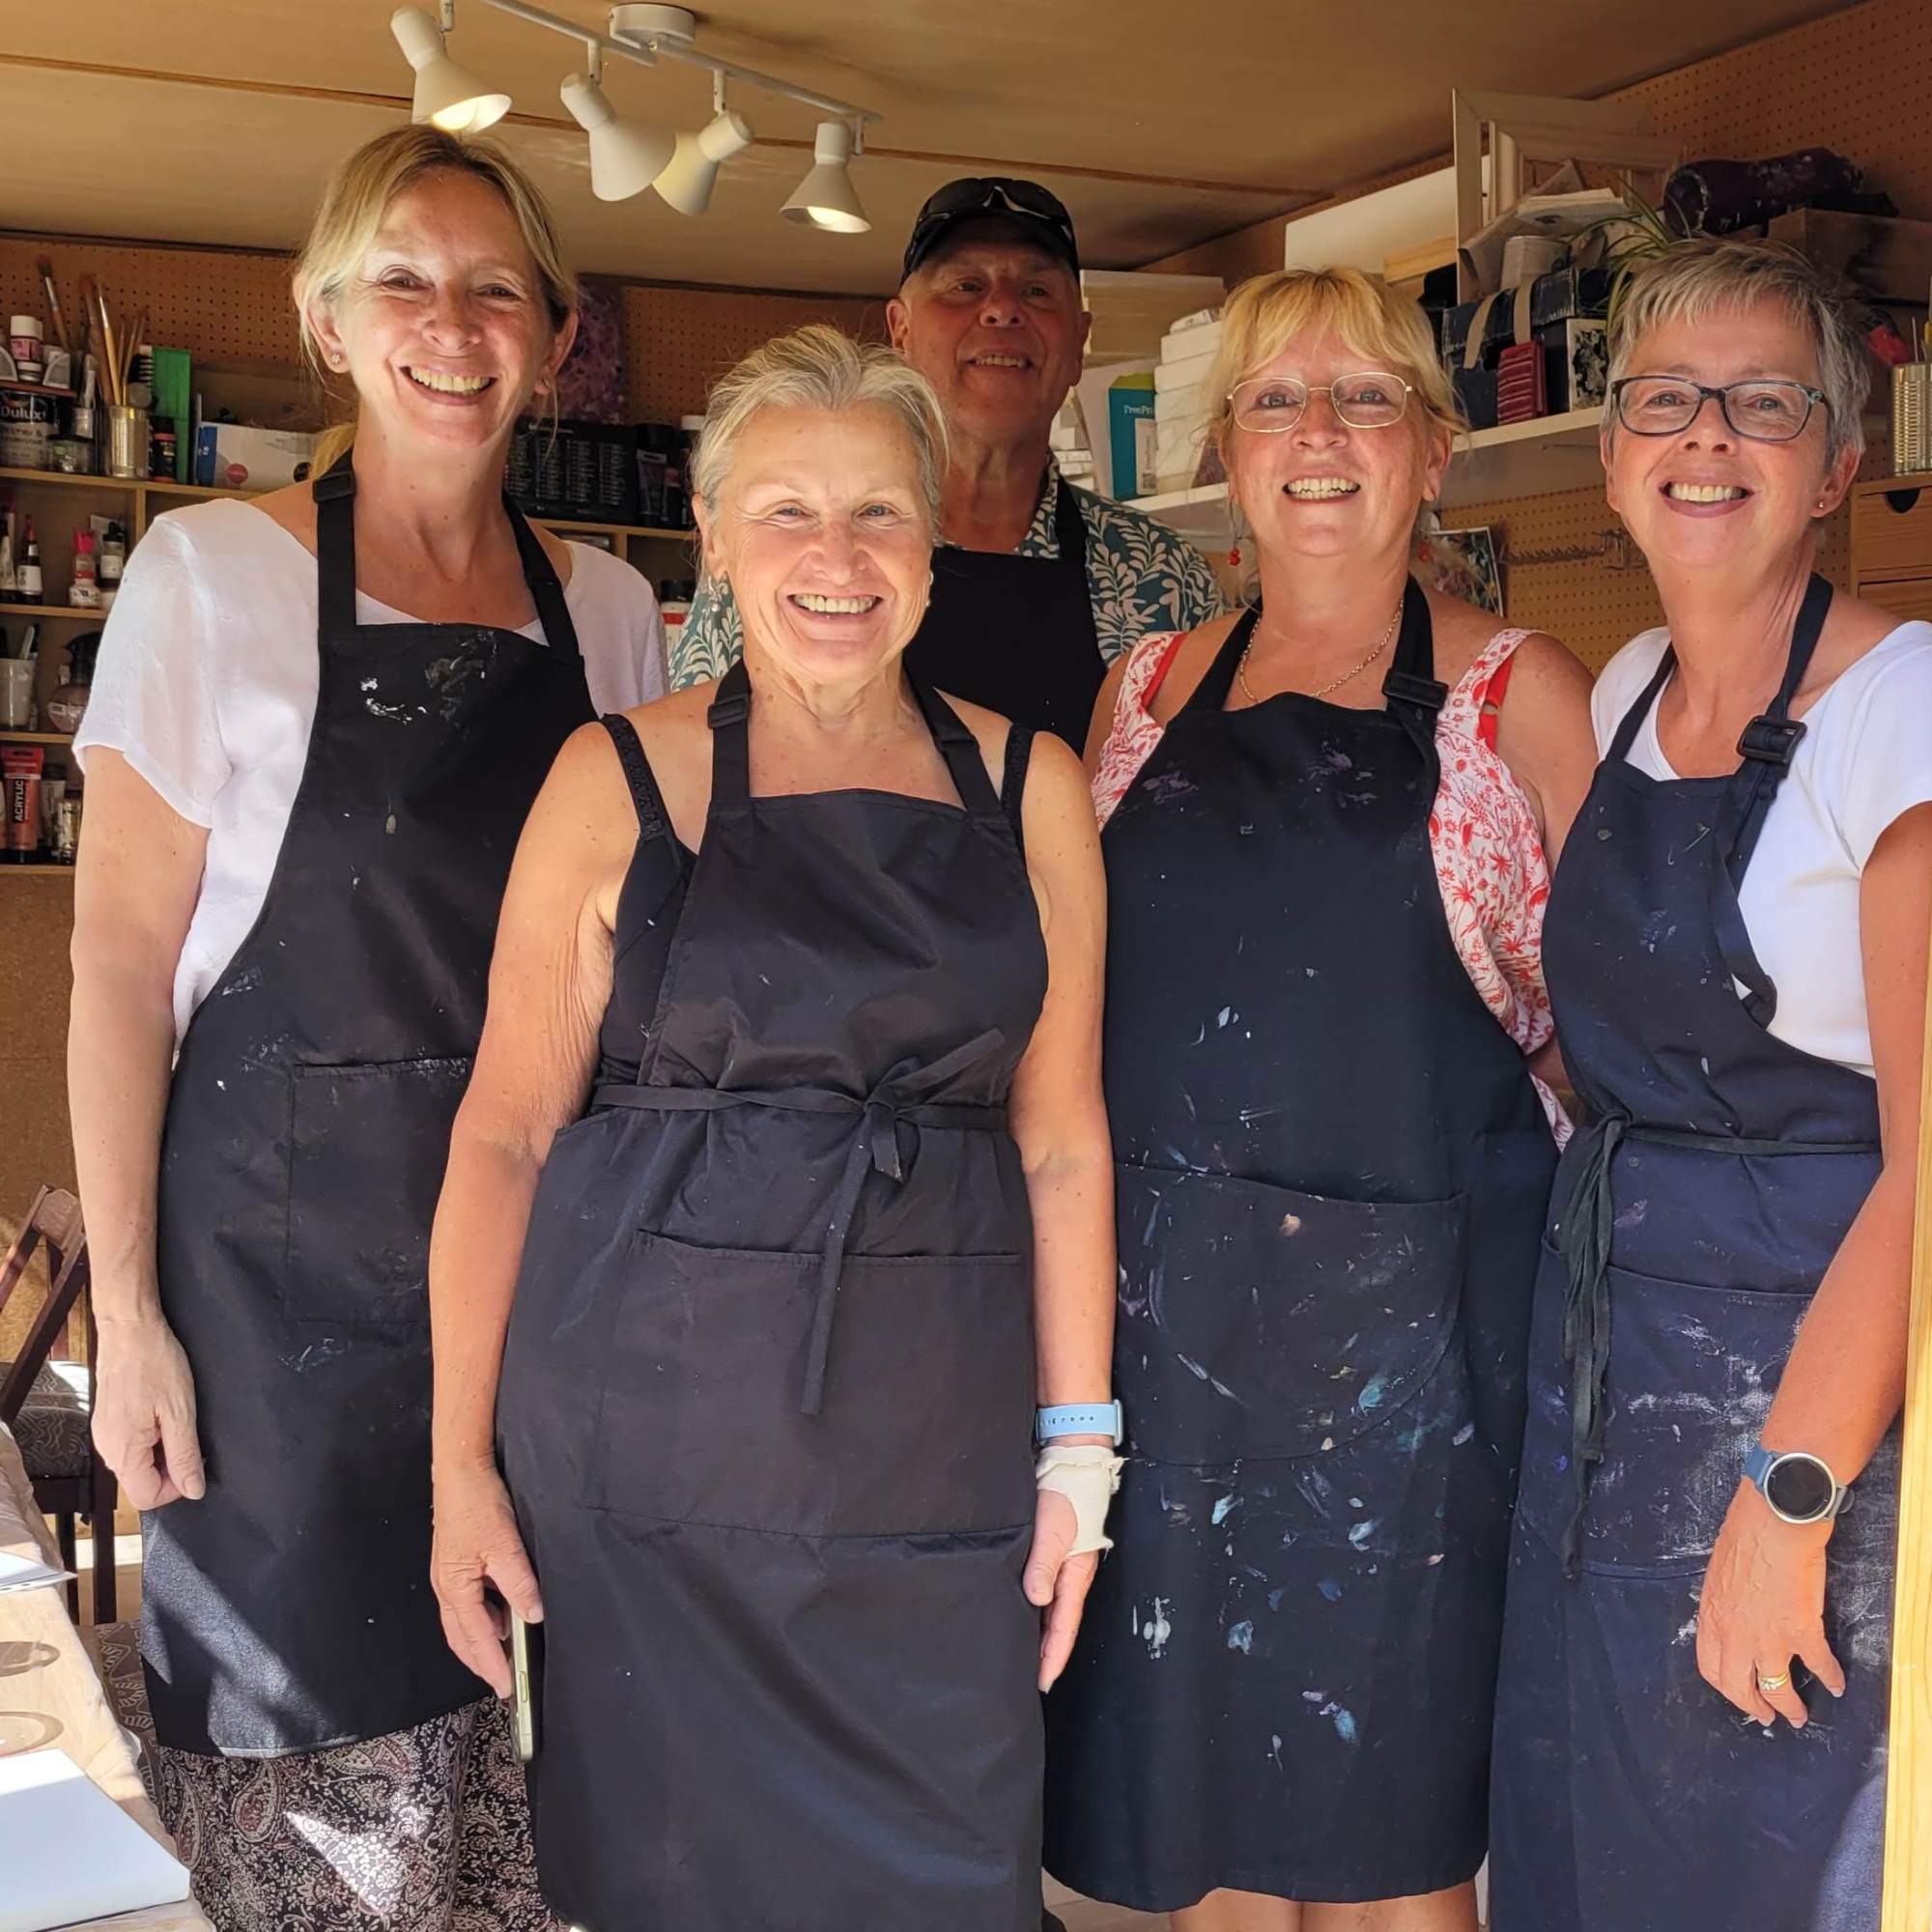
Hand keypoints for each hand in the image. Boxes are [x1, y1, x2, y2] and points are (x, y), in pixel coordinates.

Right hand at [92, 1312, 204, 1508]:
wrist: (130, 1329)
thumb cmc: (154, 1363)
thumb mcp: (180, 1412)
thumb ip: (184, 1455)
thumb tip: (193, 1490)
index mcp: (123, 1452)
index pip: (147, 1498)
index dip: (176, 1488)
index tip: (195, 1462)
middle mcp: (107, 1448)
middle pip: (140, 1482)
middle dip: (170, 1468)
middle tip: (188, 1436)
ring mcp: (105, 1434)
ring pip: (137, 1463)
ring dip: (162, 1452)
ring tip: (175, 1419)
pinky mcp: (109, 1421)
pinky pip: (131, 1444)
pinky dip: (151, 1438)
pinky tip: (163, 1412)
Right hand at [431, 1460, 541, 1697]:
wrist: (461, 1468)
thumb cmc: (475, 1502)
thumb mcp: (504, 1544)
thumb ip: (518, 1582)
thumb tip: (532, 1613)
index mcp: (454, 1588)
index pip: (476, 1639)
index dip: (492, 1665)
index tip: (506, 1688)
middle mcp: (447, 1587)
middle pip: (463, 1637)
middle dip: (482, 1661)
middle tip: (504, 1681)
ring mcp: (451, 1575)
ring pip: (466, 1620)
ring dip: (485, 1638)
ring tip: (509, 1652)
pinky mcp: (458, 1562)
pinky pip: (471, 1600)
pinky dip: (487, 1615)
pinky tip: (505, 1613)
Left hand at [1024, 1487, 1099, 1692]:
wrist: (1069, 1468)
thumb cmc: (1064, 1497)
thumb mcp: (1052, 1530)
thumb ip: (1042, 1564)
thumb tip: (1037, 1600)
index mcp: (1075, 1575)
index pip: (1065, 1626)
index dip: (1054, 1655)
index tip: (1044, 1681)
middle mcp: (1070, 1576)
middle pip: (1059, 1625)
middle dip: (1048, 1654)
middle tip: (1031, 1682)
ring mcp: (1062, 1568)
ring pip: (1051, 1612)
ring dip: (1041, 1635)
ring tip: (1024, 1659)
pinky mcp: (1052, 1557)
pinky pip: (1045, 1594)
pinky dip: (1036, 1613)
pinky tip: (1023, 1619)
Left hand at [1696, 1480, 1844, 1727]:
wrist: (1774, 1520)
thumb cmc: (1744, 1535)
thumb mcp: (1719, 1574)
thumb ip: (1724, 1604)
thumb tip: (1732, 1617)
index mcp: (1712, 1618)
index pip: (1711, 1667)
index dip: (1726, 1687)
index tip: (1738, 1696)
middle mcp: (1736, 1634)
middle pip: (1738, 1687)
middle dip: (1754, 1707)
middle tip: (1767, 1717)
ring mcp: (1769, 1636)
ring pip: (1777, 1688)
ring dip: (1789, 1707)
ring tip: (1798, 1717)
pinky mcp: (1802, 1630)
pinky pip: (1819, 1665)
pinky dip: (1831, 1678)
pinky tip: (1838, 1684)